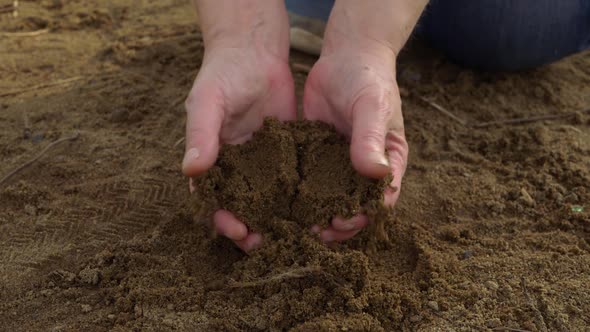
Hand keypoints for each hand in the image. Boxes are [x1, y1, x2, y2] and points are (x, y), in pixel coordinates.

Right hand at [182, 45, 295, 251]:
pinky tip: (318, 208)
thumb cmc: (221, 75)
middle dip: (254, 229)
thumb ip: (201, 134)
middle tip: (269, 243)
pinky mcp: (288, 154)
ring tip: (297, 235)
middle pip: (244, 208)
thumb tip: (191, 169)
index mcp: (213, 162)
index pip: (214, 200)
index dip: (224, 220)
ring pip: (271, 200)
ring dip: (280, 220)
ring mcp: (265, 164)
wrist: (253, 52)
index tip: (239, 232)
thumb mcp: (207, 102)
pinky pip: (295, 180)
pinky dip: (303, 197)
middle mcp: (238, 169)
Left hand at [303, 43, 408, 242]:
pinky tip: (274, 204)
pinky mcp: (314, 157)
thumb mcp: (373, 107)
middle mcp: (362, 171)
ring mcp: (336, 166)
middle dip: (333, 225)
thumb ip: (371, 139)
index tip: (341, 222)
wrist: (346, 57)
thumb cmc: (370, 80)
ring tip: (291, 228)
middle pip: (351, 208)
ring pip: (326, 200)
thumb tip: (376, 173)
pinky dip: (294, 195)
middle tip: (311, 234)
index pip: (378, 201)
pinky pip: (306, 180)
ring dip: (312, 216)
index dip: (361, 217)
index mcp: (387, 164)